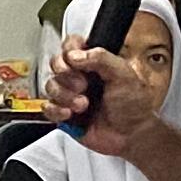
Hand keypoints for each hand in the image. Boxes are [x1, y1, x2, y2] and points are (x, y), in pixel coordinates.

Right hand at [42, 36, 170, 162]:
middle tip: (84, 86)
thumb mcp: (123, 75)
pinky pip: (47, 107)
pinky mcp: (63, 114)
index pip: (70, 45)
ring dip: (66, 96)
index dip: (69, 51)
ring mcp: (70, 95)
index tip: (76, 62)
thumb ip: (101, 58)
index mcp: (93, 62)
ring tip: (84, 105)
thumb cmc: (132, 105)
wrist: (131, 135)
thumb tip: (74, 55)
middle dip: (68, 76)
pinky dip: (57, 110)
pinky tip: (71, 114)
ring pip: (51, 86)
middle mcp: (79, 76)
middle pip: (56, 64)